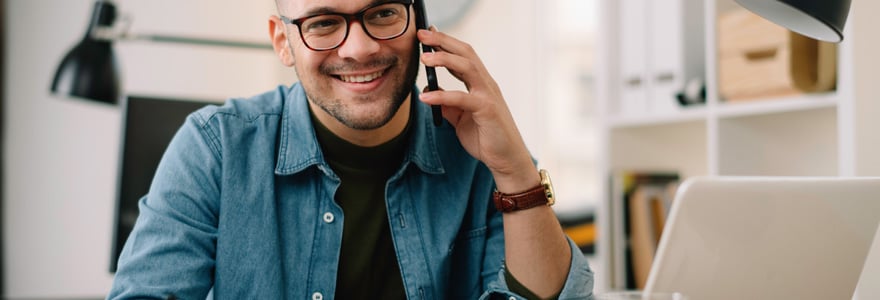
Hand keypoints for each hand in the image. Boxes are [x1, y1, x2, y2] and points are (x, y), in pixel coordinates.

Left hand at [416, 28, 538, 191]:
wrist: (506, 160)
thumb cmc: (487, 138)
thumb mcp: (460, 119)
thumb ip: (448, 104)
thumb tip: (429, 91)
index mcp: (480, 84)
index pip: (463, 56)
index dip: (445, 43)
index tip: (426, 34)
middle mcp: (486, 84)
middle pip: (465, 53)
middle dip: (443, 41)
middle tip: (421, 33)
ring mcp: (488, 95)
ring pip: (467, 67)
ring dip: (444, 59)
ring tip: (423, 58)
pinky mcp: (487, 110)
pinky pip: (462, 98)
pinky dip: (442, 96)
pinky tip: (425, 98)